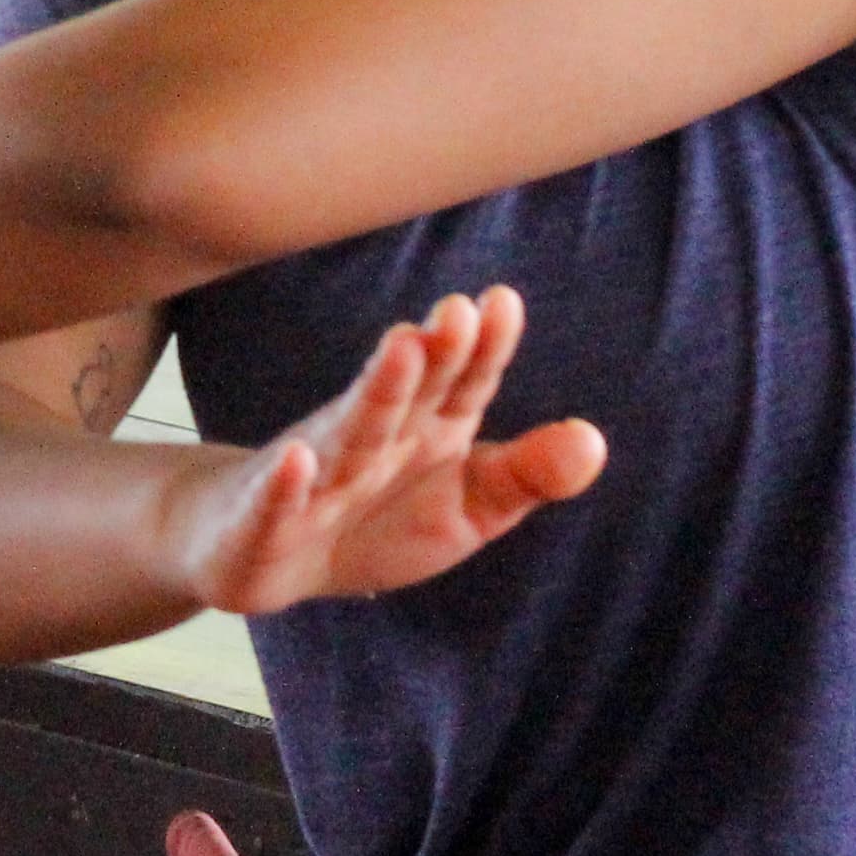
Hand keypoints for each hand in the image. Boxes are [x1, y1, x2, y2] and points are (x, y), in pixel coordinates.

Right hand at [160, 285, 603, 615]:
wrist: (262, 553)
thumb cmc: (376, 520)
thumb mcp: (469, 508)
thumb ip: (529, 475)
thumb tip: (593, 440)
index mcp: (427, 431)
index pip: (461, 383)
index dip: (482, 349)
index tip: (501, 301)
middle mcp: (371, 439)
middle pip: (407, 394)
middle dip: (430, 357)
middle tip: (456, 311)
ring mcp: (316, 476)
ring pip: (350, 432)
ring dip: (375, 392)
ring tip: (401, 348)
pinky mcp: (267, 520)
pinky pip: (280, 500)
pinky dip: (287, 482)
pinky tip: (298, 460)